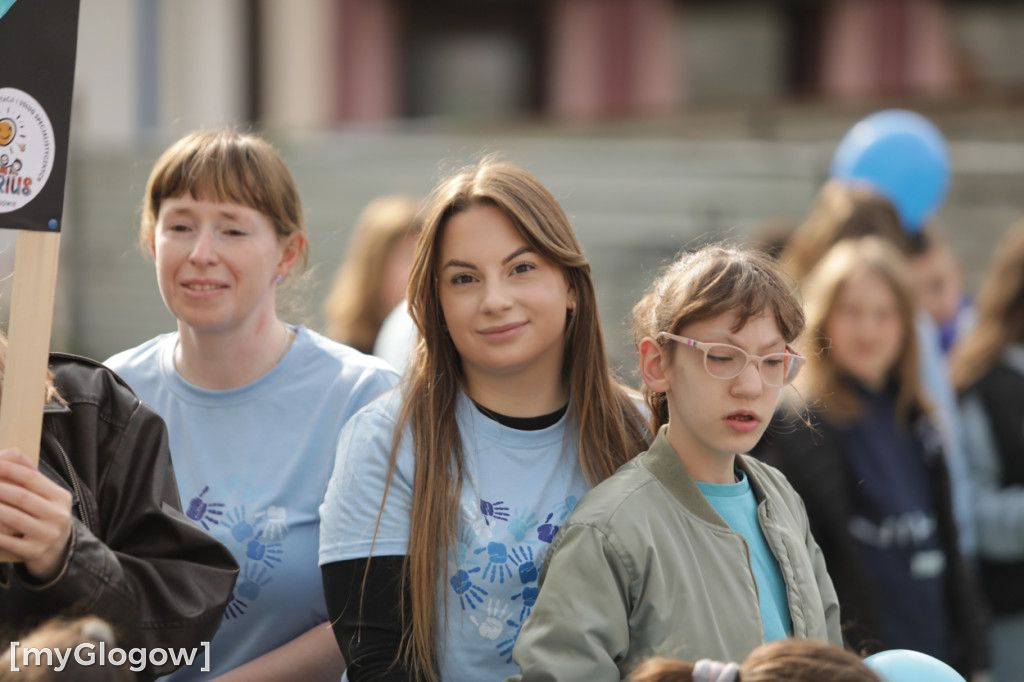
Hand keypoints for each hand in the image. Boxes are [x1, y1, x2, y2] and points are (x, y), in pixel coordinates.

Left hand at [0, 448, 72, 581]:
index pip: (32, 478)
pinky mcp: (35, 552)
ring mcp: (48, 535)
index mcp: (60, 497)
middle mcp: (58, 515)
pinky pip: (8, 541)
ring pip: (14, 518)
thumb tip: (7, 453)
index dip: (8, 469)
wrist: (59, 552)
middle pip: (21, 497)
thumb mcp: (46, 496)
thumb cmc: (45, 516)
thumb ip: (30, 475)